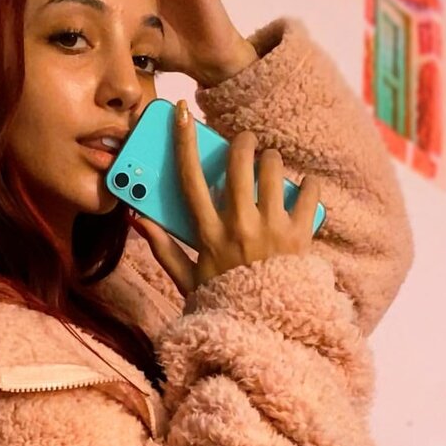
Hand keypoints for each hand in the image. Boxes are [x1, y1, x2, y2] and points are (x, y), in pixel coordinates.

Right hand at [130, 100, 319, 293]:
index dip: (183, 141)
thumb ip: (163, 249)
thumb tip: (138, 220)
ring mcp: (272, 228)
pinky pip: (307, 191)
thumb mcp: (187, 281)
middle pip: (239, 162)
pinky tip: (300, 192)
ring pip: (273, 169)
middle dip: (242, 144)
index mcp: (207, 234)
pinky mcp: (301, 233)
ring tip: (270, 172)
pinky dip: (306, 187)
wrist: (266, 333)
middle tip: (245, 144)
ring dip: (271, 162)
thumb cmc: (224, 304)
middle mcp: (239, 226)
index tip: (180, 112)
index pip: (190, 178)